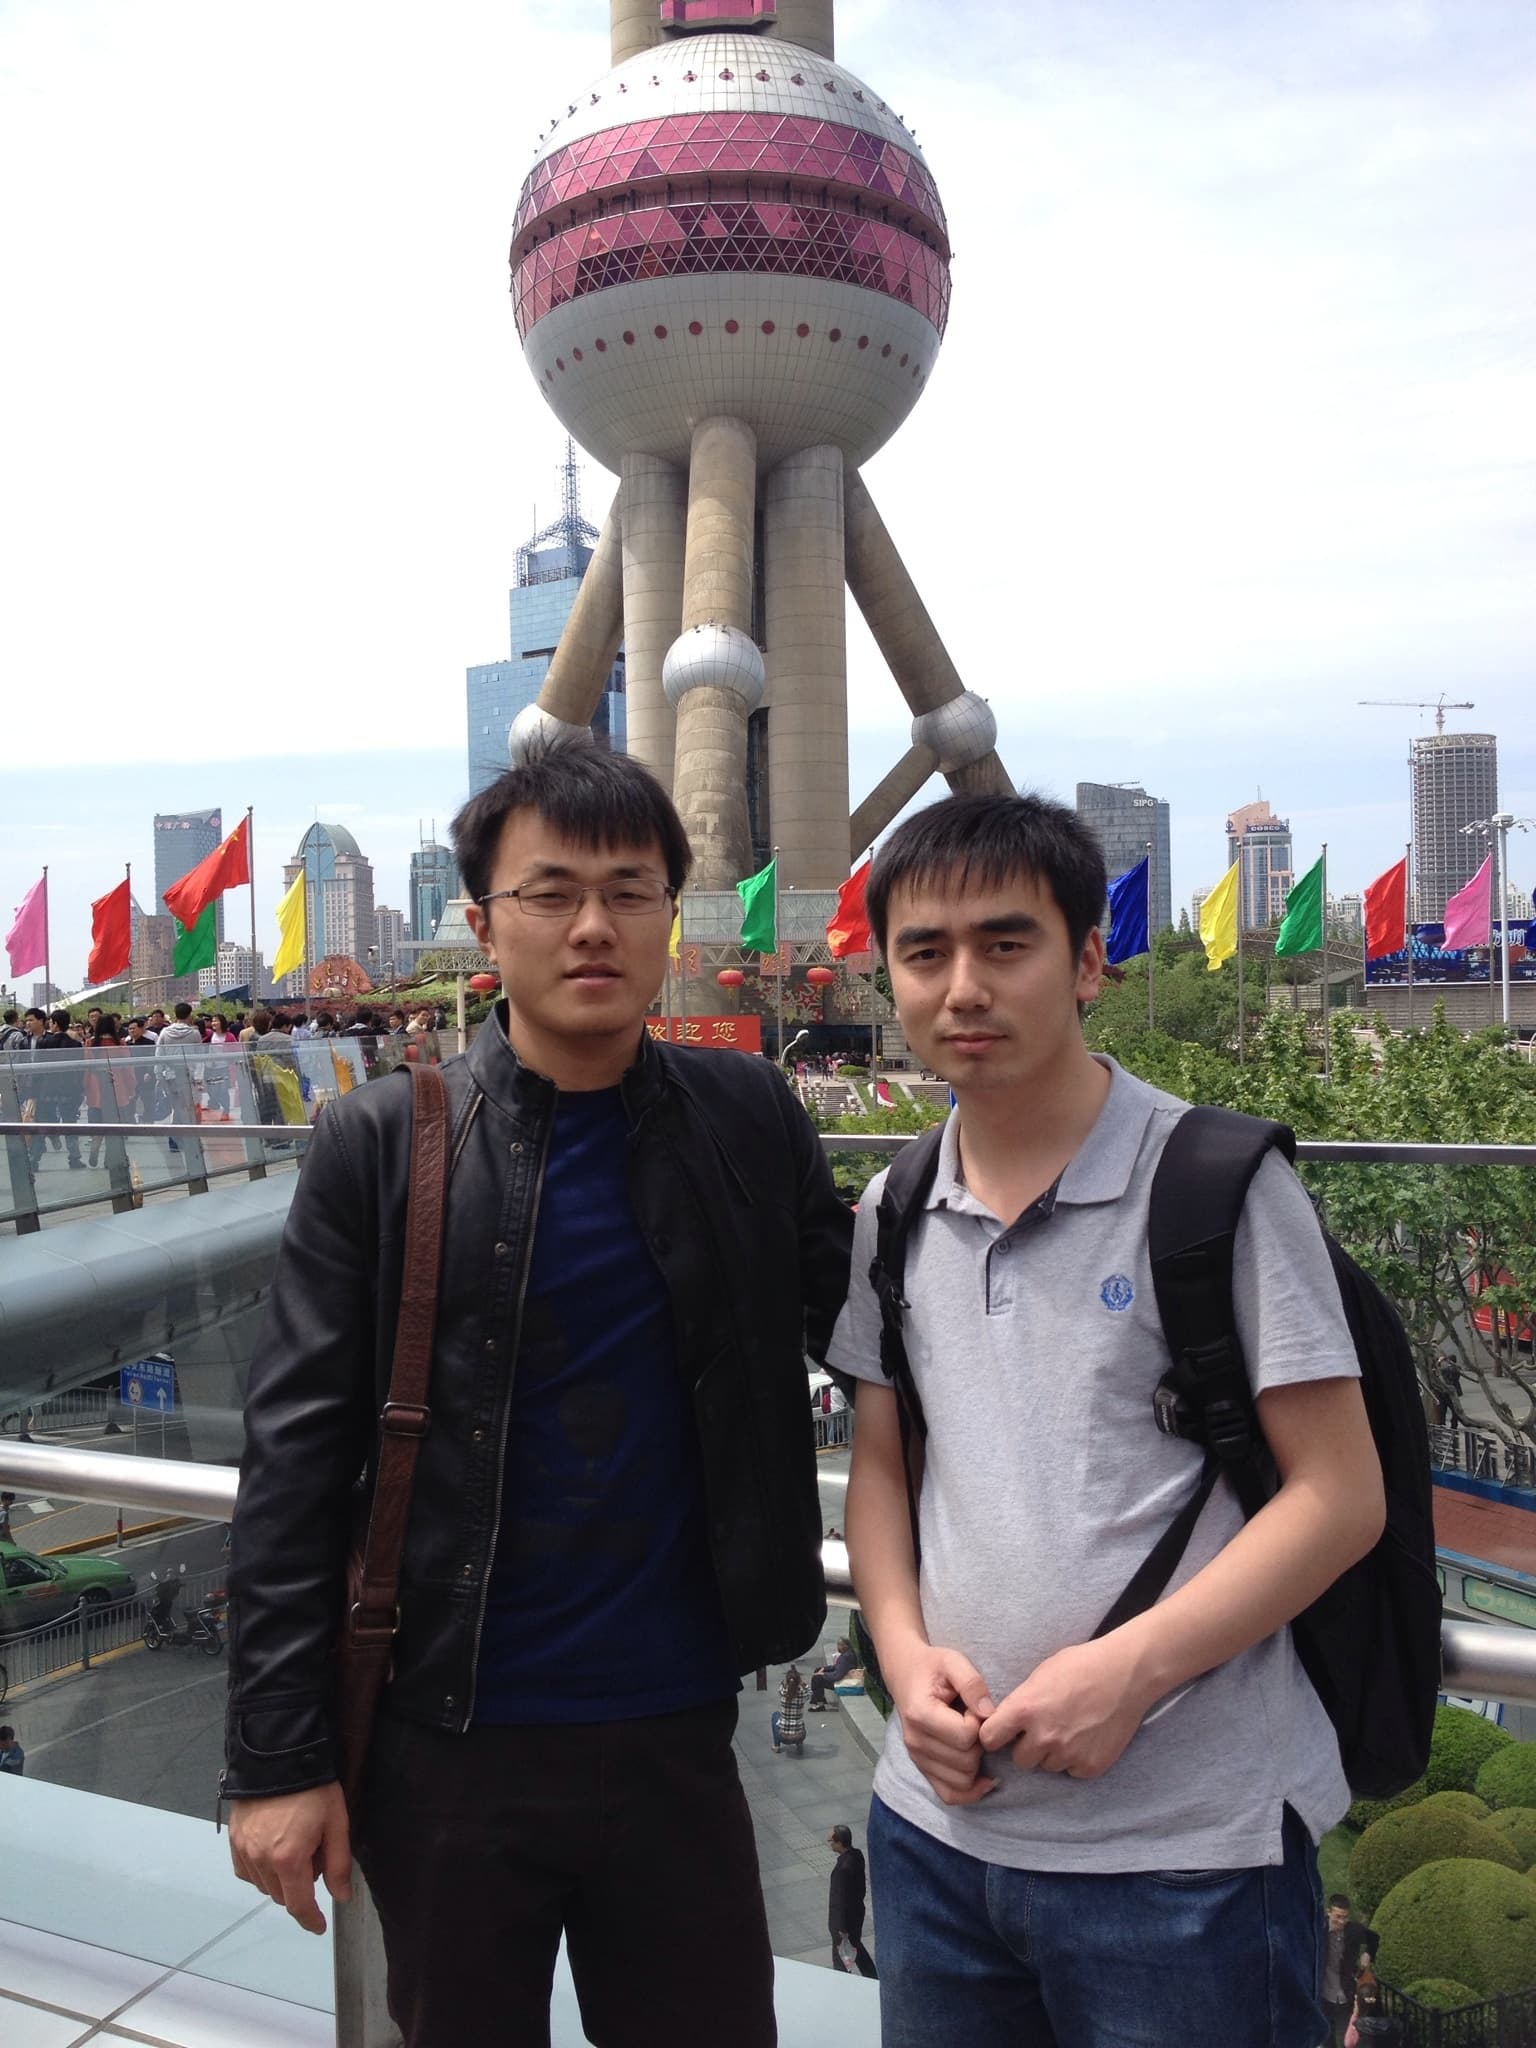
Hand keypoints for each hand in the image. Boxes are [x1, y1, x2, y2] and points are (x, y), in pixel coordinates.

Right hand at [228, 1783, 352, 1934]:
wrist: (278, 1754)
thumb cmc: (313, 1788)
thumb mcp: (336, 1823)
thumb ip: (338, 1864)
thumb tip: (341, 1896)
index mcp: (288, 1859)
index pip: (298, 1904)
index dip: (310, 1919)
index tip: (319, 1926)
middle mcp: (261, 1860)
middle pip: (281, 1895)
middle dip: (300, 1888)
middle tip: (315, 1857)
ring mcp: (243, 1850)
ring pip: (263, 1885)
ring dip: (280, 1880)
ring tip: (296, 1847)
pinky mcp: (234, 1839)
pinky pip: (246, 1871)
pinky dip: (260, 1871)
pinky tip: (273, 1852)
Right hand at [884, 1641, 999, 1805]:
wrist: (906, 1673)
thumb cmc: (932, 1666)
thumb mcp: (953, 1661)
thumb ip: (972, 1683)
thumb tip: (989, 1714)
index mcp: (920, 1714)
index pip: (966, 1736)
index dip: (979, 1722)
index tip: (973, 1706)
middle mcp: (915, 1742)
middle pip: (966, 1762)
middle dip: (979, 1743)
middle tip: (973, 1721)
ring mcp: (917, 1758)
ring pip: (962, 1781)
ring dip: (975, 1762)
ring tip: (970, 1737)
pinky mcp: (922, 1768)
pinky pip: (949, 1795)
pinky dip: (970, 1791)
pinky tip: (983, 1777)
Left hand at [978, 1637, 1153, 1780]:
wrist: (1126, 1673)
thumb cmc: (1082, 1665)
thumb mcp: (1040, 1675)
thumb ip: (1021, 1702)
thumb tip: (1006, 1722)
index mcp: (1025, 1709)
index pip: (989, 1739)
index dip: (994, 1736)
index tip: (1002, 1733)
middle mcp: (1044, 1736)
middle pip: (1020, 1760)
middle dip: (1027, 1747)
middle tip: (1043, 1730)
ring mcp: (1069, 1754)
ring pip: (1047, 1766)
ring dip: (1053, 1754)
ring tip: (1070, 1729)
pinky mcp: (1091, 1766)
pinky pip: (1073, 1771)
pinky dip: (1077, 1759)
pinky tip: (1087, 1737)